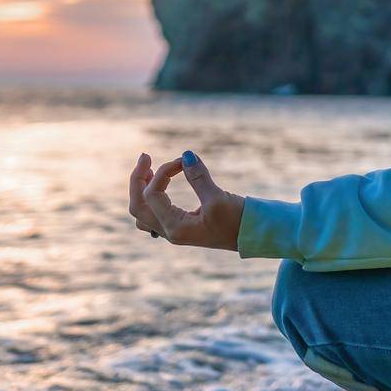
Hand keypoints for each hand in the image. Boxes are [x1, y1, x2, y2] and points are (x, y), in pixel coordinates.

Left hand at [127, 151, 245, 250]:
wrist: (252, 235)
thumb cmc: (238, 220)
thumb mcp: (218, 197)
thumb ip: (199, 176)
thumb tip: (186, 155)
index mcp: (175, 228)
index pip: (153, 194)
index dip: (164, 171)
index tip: (184, 161)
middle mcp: (170, 232)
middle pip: (137, 206)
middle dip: (137, 179)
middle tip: (145, 156)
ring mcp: (174, 231)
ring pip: (143, 212)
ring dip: (141, 190)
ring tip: (148, 170)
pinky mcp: (182, 226)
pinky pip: (154, 213)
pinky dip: (151, 197)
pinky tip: (160, 184)